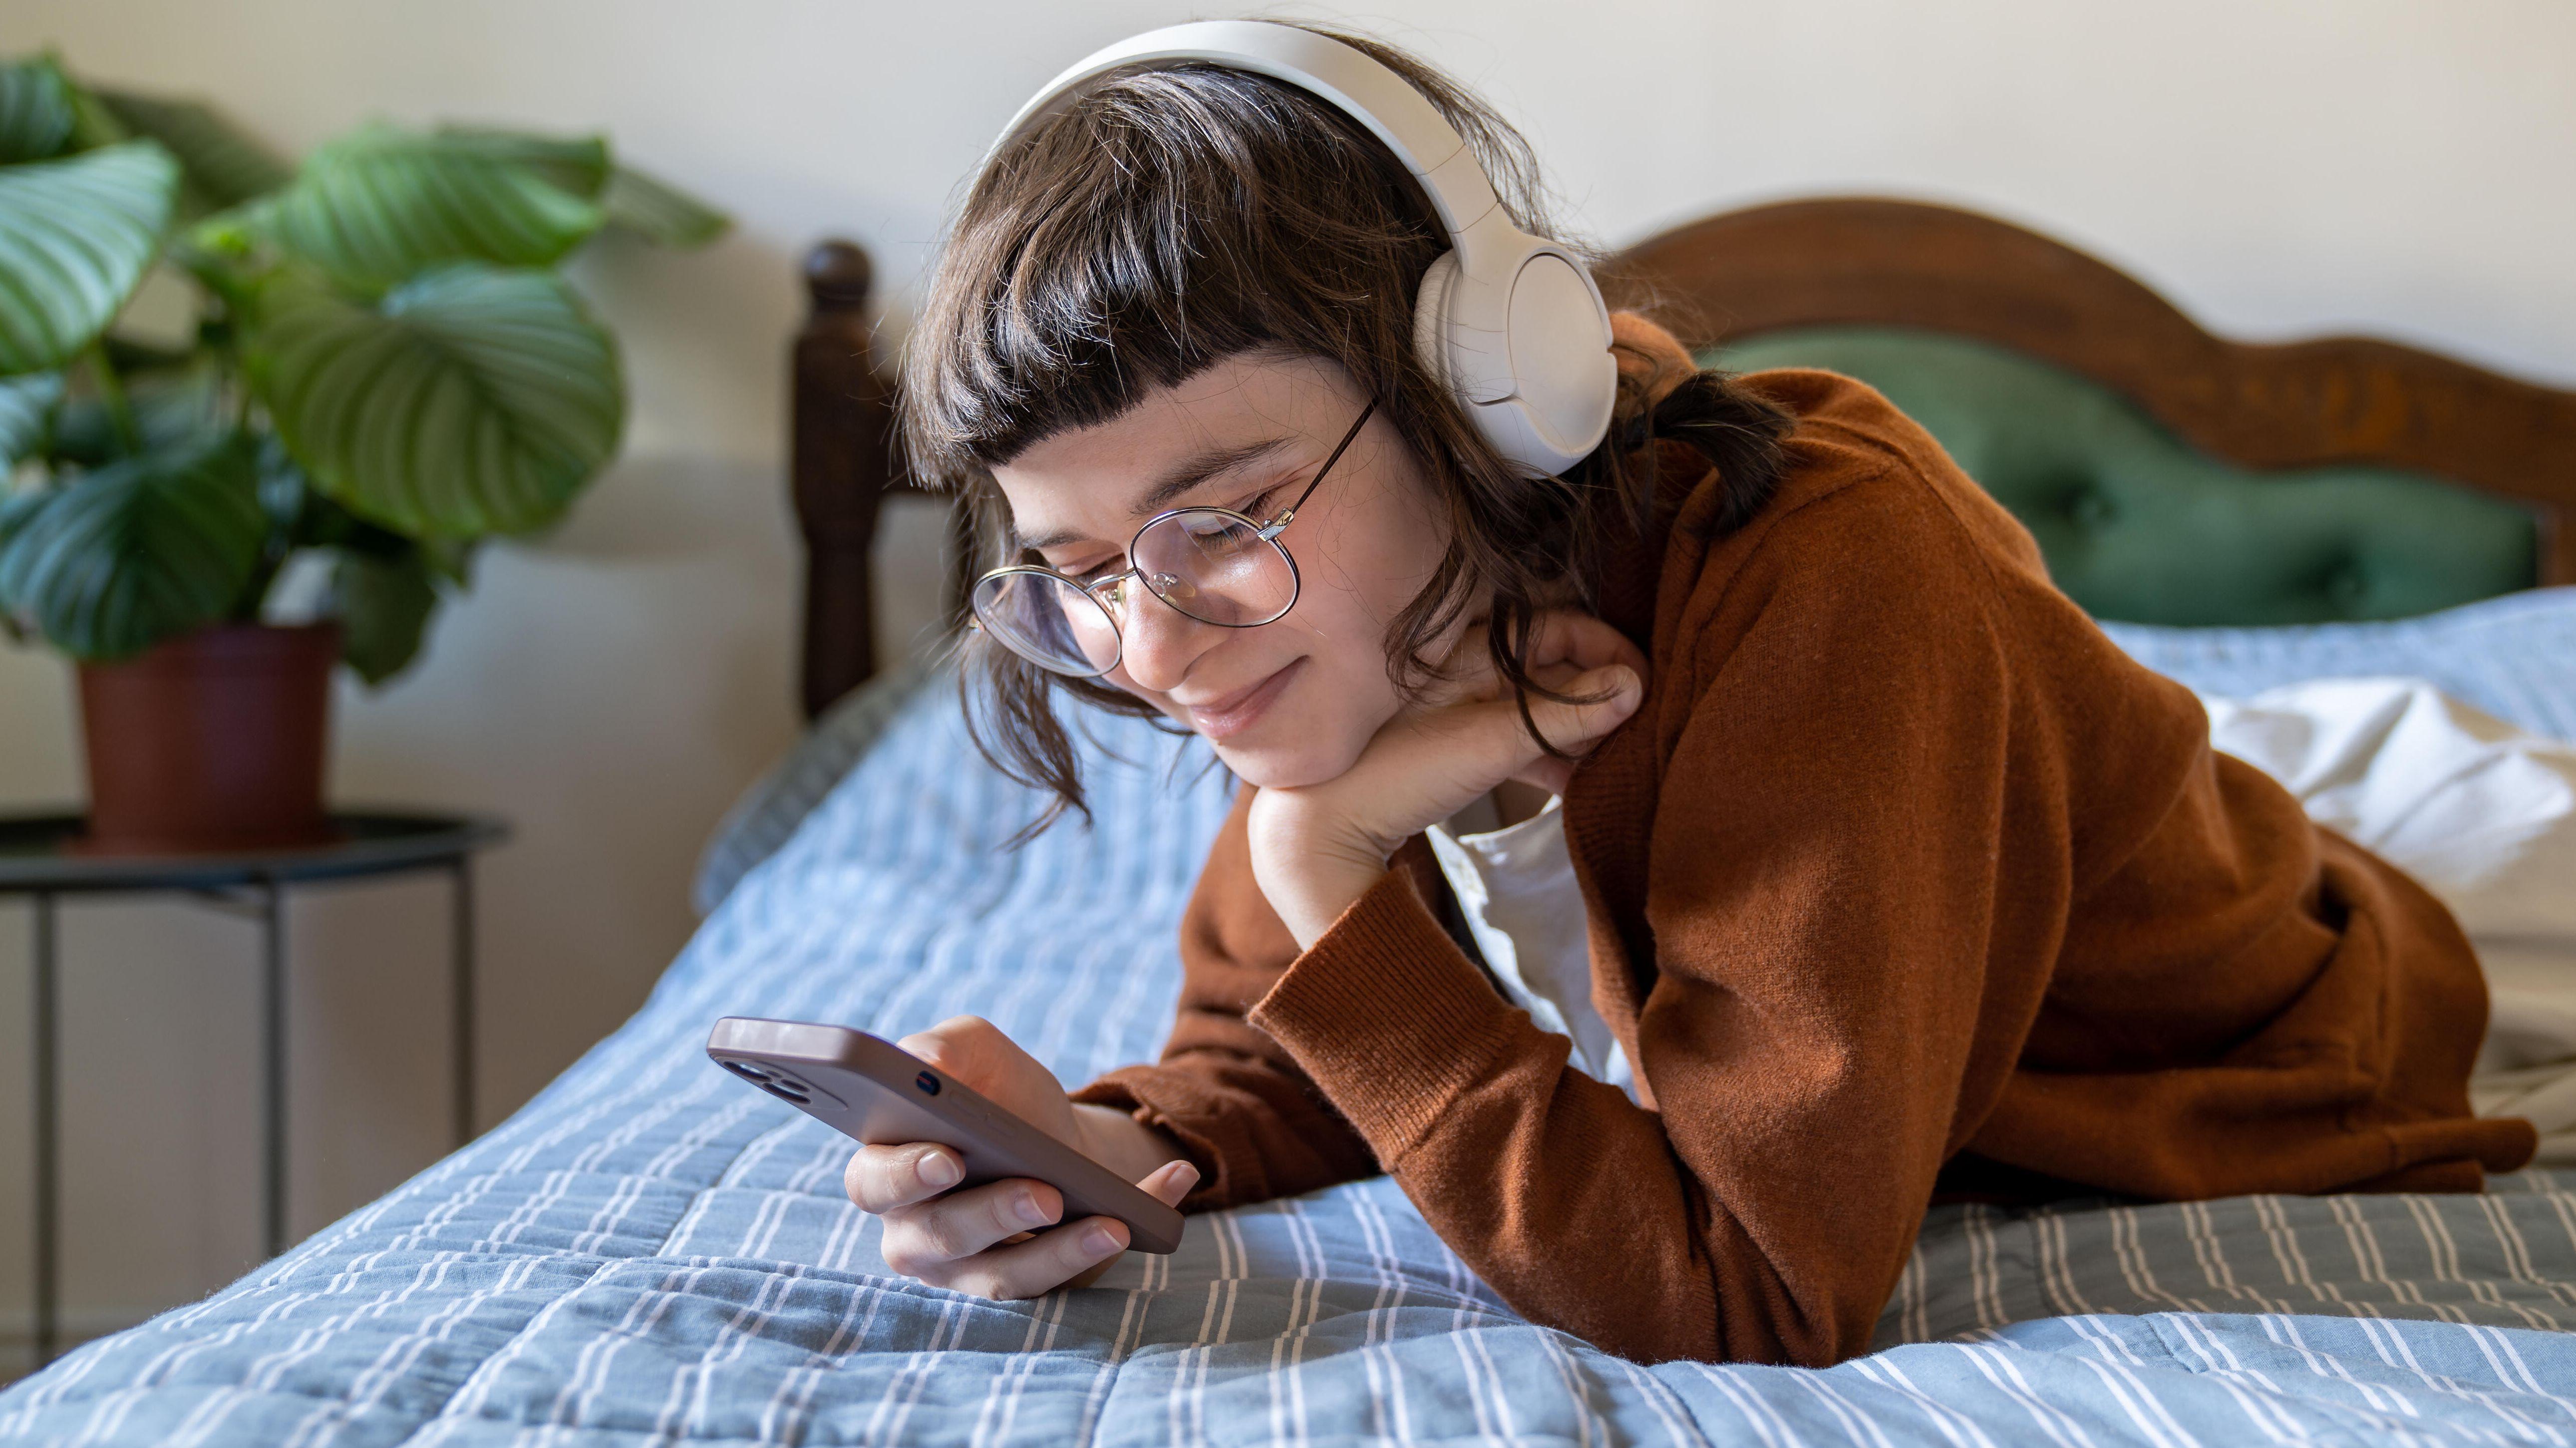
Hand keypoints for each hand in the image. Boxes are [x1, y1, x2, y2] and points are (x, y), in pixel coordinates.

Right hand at [844, 1015, 1196, 1297]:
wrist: (1055, 1134)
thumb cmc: (996, 1095)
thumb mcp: (975, 1054)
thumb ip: (944, 1048)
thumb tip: (923, 1062)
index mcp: (886, 1171)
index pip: (873, 1184)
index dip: (904, 1176)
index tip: (948, 1159)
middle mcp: (917, 1234)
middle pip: (943, 1237)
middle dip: (995, 1214)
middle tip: (1045, 1193)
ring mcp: (971, 1272)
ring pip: (1005, 1276)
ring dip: (1061, 1251)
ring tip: (1111, 1222)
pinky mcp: (1029, 1286)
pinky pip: (1066, 1278)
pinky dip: (1112, 1243)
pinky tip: (1156, 1200)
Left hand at [1247, 609, 1646, 948]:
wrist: (1318, 831)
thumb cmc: (1390, 774)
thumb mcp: (1488, 741)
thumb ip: (1561, 714)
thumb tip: (1634, 685)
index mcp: (1466, 646)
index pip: (1556, 626)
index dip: (1605, 649)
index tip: (1644, 682)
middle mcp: (1465, 667)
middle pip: (1553, 666)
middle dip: (1601, 693)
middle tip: (1641, 726)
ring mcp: (1461, 707)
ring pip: (1540, 706)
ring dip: (1582, 729)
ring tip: (1619, 758)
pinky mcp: (1458, 748)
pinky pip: (1518, 740)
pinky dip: (1552, 757)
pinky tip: (1581, 782)